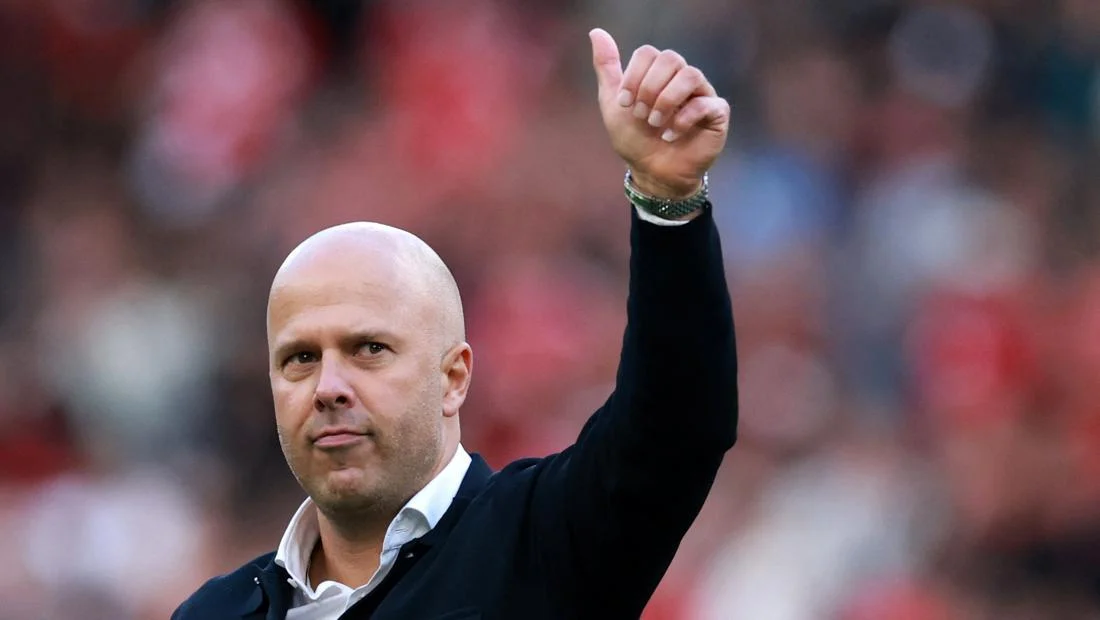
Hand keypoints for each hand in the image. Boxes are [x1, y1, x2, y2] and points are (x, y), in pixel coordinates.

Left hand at [589, 28, 729, 198]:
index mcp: (658, 73)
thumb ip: (607, 68)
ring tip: (655, 123)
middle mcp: (681, 78)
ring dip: (667, 101)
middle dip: (649, 88)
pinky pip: (706, 103)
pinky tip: (670, 135)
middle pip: (671, 58)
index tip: (625, 103)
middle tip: (641, 115)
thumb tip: (596, 33)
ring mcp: (702, 94)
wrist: (652, 173)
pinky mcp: (717, 114)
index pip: (648, 53)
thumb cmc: (635, 139)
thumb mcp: (614, 103)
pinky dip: (684, 119)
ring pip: (691, 75)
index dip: (634, 76)